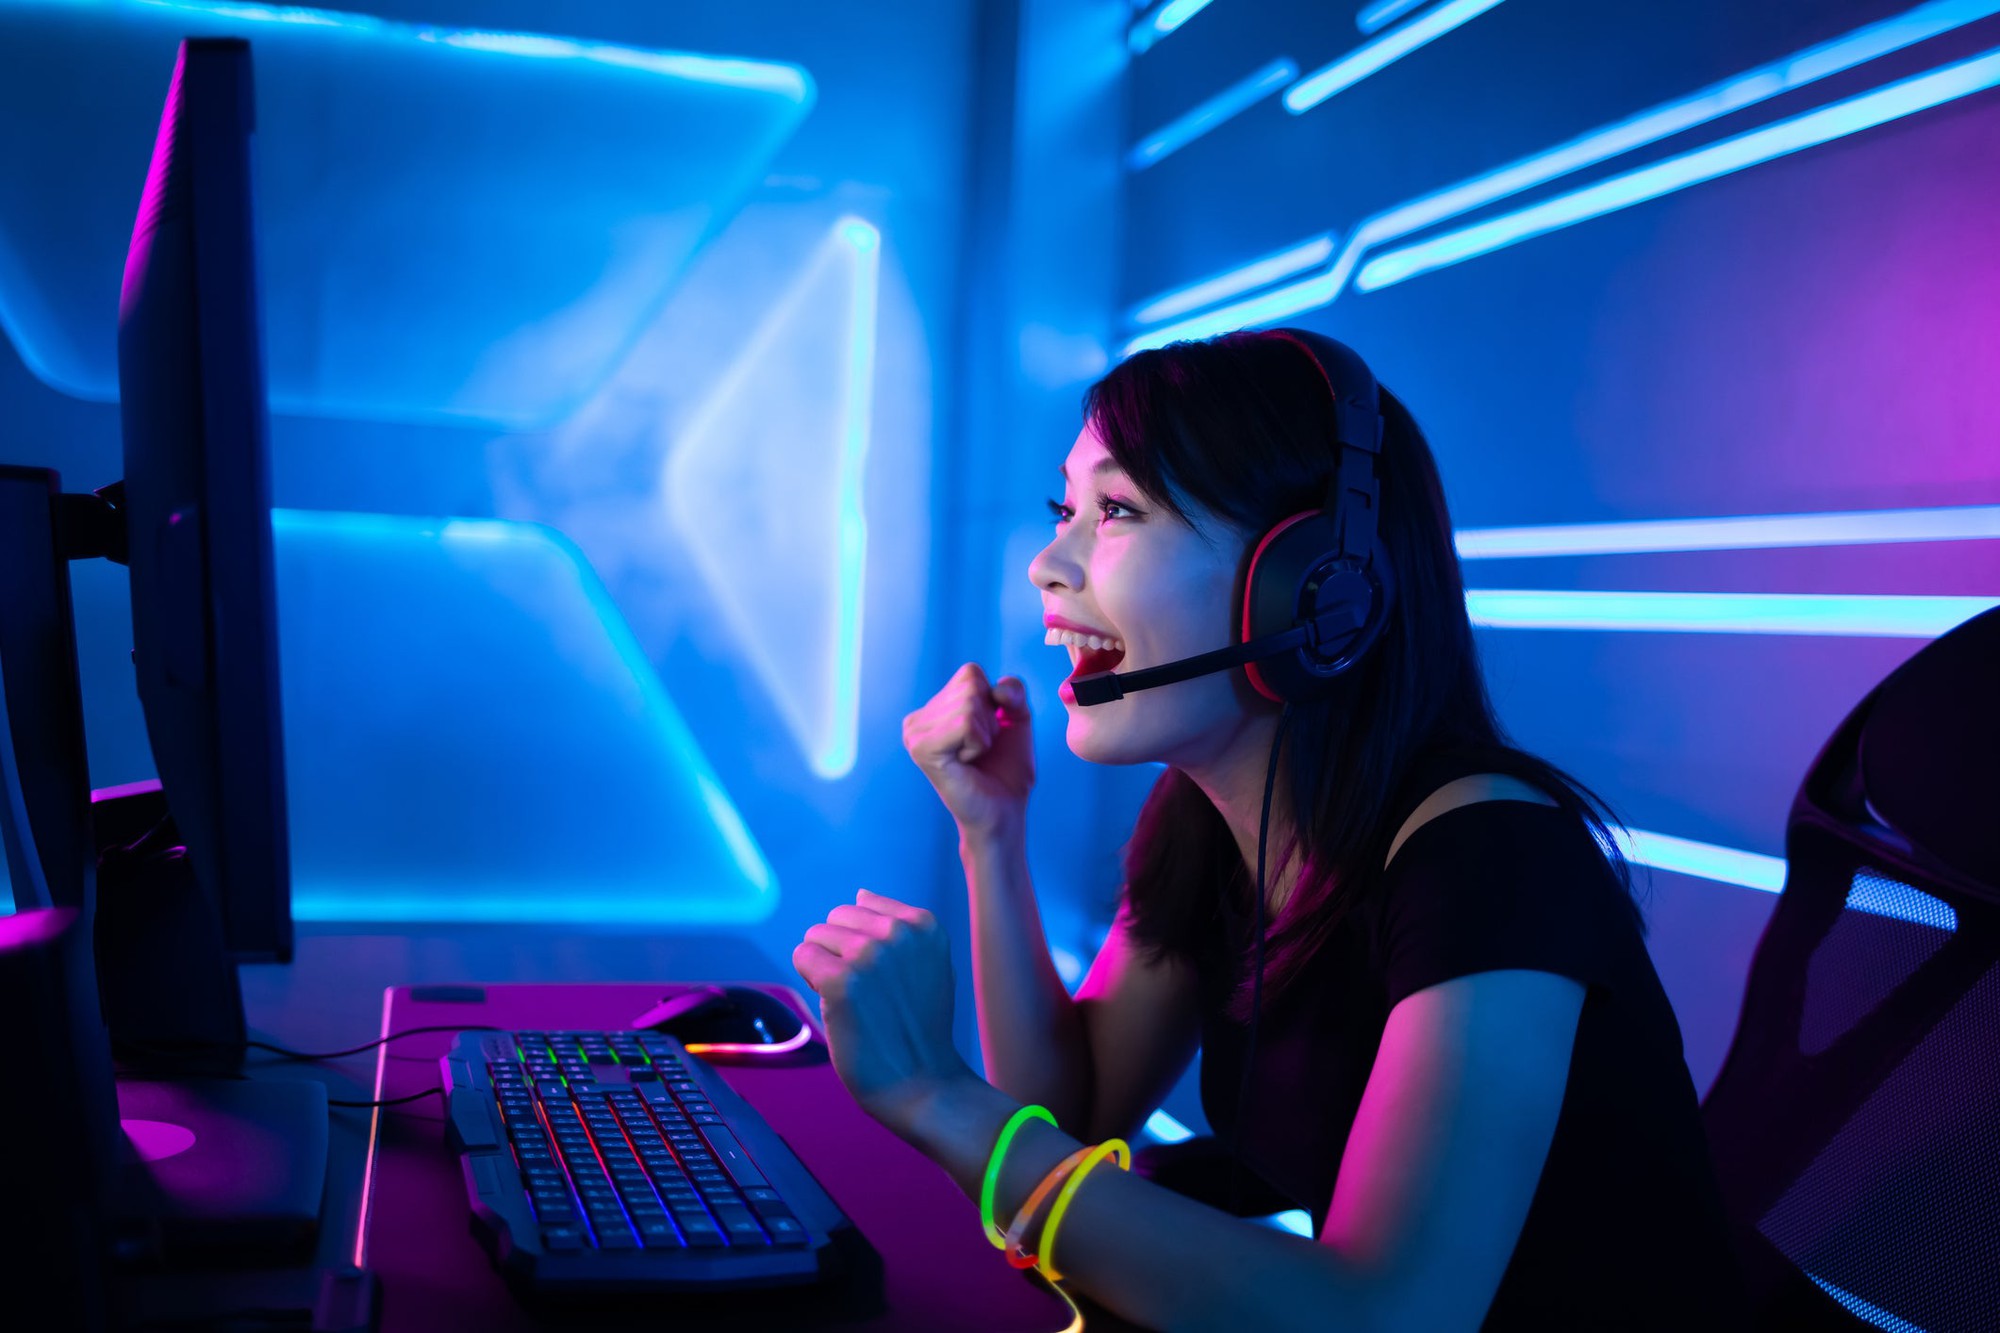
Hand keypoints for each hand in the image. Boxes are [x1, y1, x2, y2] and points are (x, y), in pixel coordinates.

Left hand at [792, 889, 975, 1142]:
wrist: (922, 1082)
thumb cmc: (919, 1027)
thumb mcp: (930, 963)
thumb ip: (899, 926)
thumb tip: (860, 893)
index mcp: (923, 924)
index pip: (864, 906)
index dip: (863, 942)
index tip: (883, 978)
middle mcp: (898, 932)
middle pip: (836, 917)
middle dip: (840, 949)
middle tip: (863, 991)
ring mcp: (869, 955)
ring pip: (815, 935)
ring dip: (824, 965)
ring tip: (852, 999)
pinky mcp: (840, 981)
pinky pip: (803, 956)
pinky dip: (810, 980)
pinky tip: (834, 1005)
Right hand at [903, 664, 1033, 839]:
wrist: (1003, 810)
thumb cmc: (1007, 769)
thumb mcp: (1017, 717)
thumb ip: (1013, 690)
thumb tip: (996, 689)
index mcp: (932, 709)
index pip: (971, 673)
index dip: (993, 701)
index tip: (987, 733)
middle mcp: (916, 719)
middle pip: (970, 685)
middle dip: (990, 718)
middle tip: (982, 749)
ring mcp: (914, 733)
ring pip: (969, 703)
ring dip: (985, 733)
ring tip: (974, 757)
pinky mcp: (922, 749)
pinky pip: (965, 723)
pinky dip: (979, 742)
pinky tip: (967, 762)